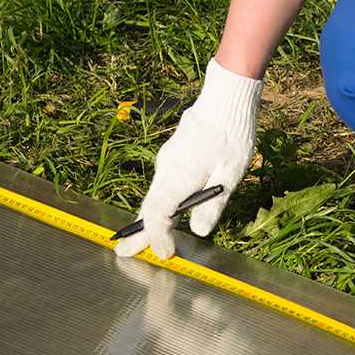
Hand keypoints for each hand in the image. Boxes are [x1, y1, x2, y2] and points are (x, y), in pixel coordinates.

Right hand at [114, 58, 262, 259]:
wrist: (225, 101)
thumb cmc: (231, 136)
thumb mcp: (230, 174)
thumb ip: (213, 204)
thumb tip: (199, 231)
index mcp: (180, 176)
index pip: (159, 213)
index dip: (158, 236)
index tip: (165, 253)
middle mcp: (167, 169)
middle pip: (149, 207)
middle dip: (138, 233)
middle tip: (123, 252)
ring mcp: (167, 162)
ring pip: (153, 197)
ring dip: (146, 220)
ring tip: (135, 241)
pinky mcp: (172, 157)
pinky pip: (161, 187)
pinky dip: (156, 205)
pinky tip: (160, 217)